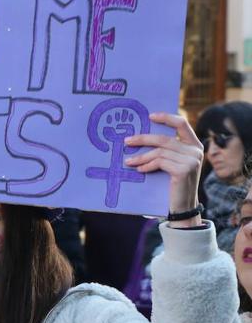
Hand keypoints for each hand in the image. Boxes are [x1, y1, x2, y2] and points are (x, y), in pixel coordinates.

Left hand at [124, 112, 203, 226]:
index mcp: (194, 145)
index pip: (182, 123)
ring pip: (159, 152)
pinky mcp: (184, 170)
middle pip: (164, 138)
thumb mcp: (171, 163)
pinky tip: (139, 170)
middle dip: (143, 139)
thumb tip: (139, 136)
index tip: (149, 116)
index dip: (166, 118)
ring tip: (128, 161)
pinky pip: (160, 162)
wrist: (182, 206)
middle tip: (126, 141)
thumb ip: (165, 150)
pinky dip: (146, 165)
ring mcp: (192, 160)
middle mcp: (195, 150)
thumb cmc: (172, 183)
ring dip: (141, 156)